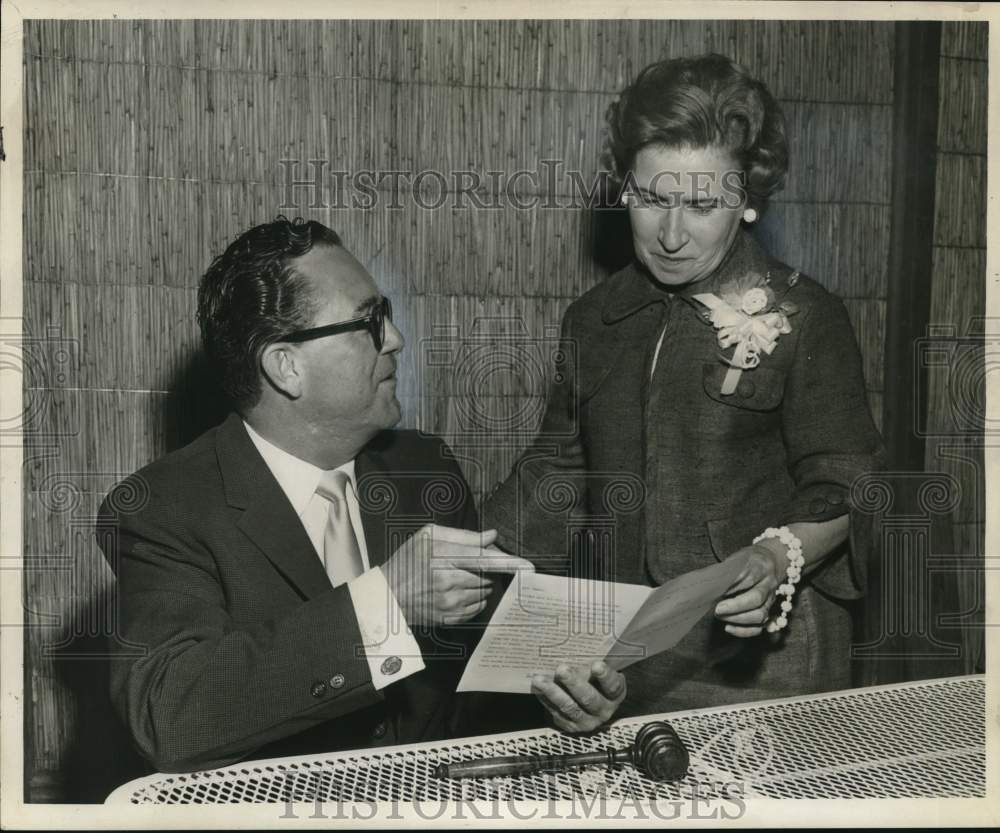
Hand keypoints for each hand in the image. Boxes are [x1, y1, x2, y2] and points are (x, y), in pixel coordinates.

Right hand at [382, 525, 533, 626]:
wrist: (387, 595)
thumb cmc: (408, 560)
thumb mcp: (429, 536)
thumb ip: (463, 536)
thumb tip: (492, 537)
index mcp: (444, 558)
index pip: (484, 560)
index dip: (509, 563)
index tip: (528, 566)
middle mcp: (449, 583)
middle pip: (488, 576)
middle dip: (487, 569)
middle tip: (468, 564)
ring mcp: (450, 603)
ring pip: (484, 592)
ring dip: (481, 584)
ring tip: (458, 577)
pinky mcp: (450, 618)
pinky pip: (477, 608)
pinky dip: (475, 598)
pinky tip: (458, 592)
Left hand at [531, 660, 625, 732]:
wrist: (590, 698)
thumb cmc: (594, 677)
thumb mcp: (599, 670)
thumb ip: (592, 661)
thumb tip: (576, 644)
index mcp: (615, 694)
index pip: (613, 686)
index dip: (605, 676)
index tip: (596, 664)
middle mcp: (603, 710)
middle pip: (589, 699)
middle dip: (574, 684)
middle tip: (561, 669)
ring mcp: (587, 721)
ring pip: (570, 708)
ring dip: (553, 693)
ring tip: (540, 680)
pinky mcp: (570, 725)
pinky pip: (557, 713)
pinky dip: (546, 699)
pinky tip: (538, 688)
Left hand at [714, 544, 786, 636]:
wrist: (774, 560)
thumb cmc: (749, 560)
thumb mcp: (737, 558)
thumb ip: (726, 571)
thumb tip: (706, 587)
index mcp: (760, 566)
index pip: (747, 578)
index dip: (731, 587)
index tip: (715, 593)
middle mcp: (768, 583)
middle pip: (756, 598)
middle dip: (735, 606)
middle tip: (717, 609)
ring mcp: (771, 598)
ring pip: (760, 614)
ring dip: (738, 619)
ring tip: (720, 616)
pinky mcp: (770, 610)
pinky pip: (761, 626)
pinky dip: (744, 630)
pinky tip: (729, 627)